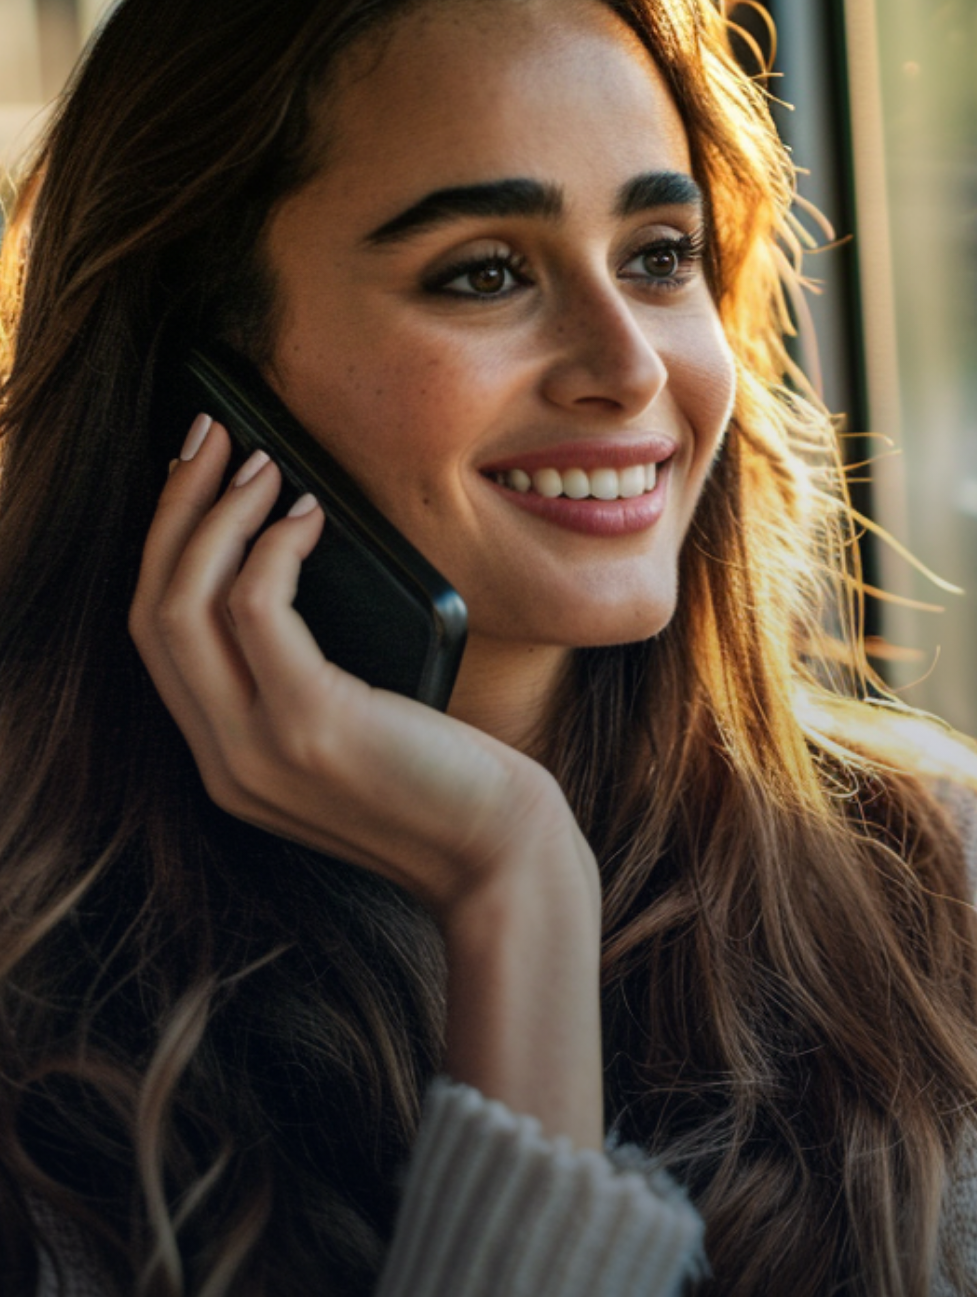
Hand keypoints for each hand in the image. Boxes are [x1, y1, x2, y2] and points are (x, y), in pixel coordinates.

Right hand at [131, 415, 589, 912]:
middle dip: (174, 511)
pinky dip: (273, 548)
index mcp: (229, 758)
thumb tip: (300, 553)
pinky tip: (310, 516)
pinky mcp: (308, 727)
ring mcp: (255, 750)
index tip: (196, 477)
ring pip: (182, 604)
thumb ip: (313, 674)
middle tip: (208, 438)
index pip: (158, 638)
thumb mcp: (362, 728)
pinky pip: (255, 610)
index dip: (166, 547)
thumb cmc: (452, 782)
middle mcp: (223, 760)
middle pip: (153, 610)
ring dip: (213, 516)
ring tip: (258, 462)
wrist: (503, 858)